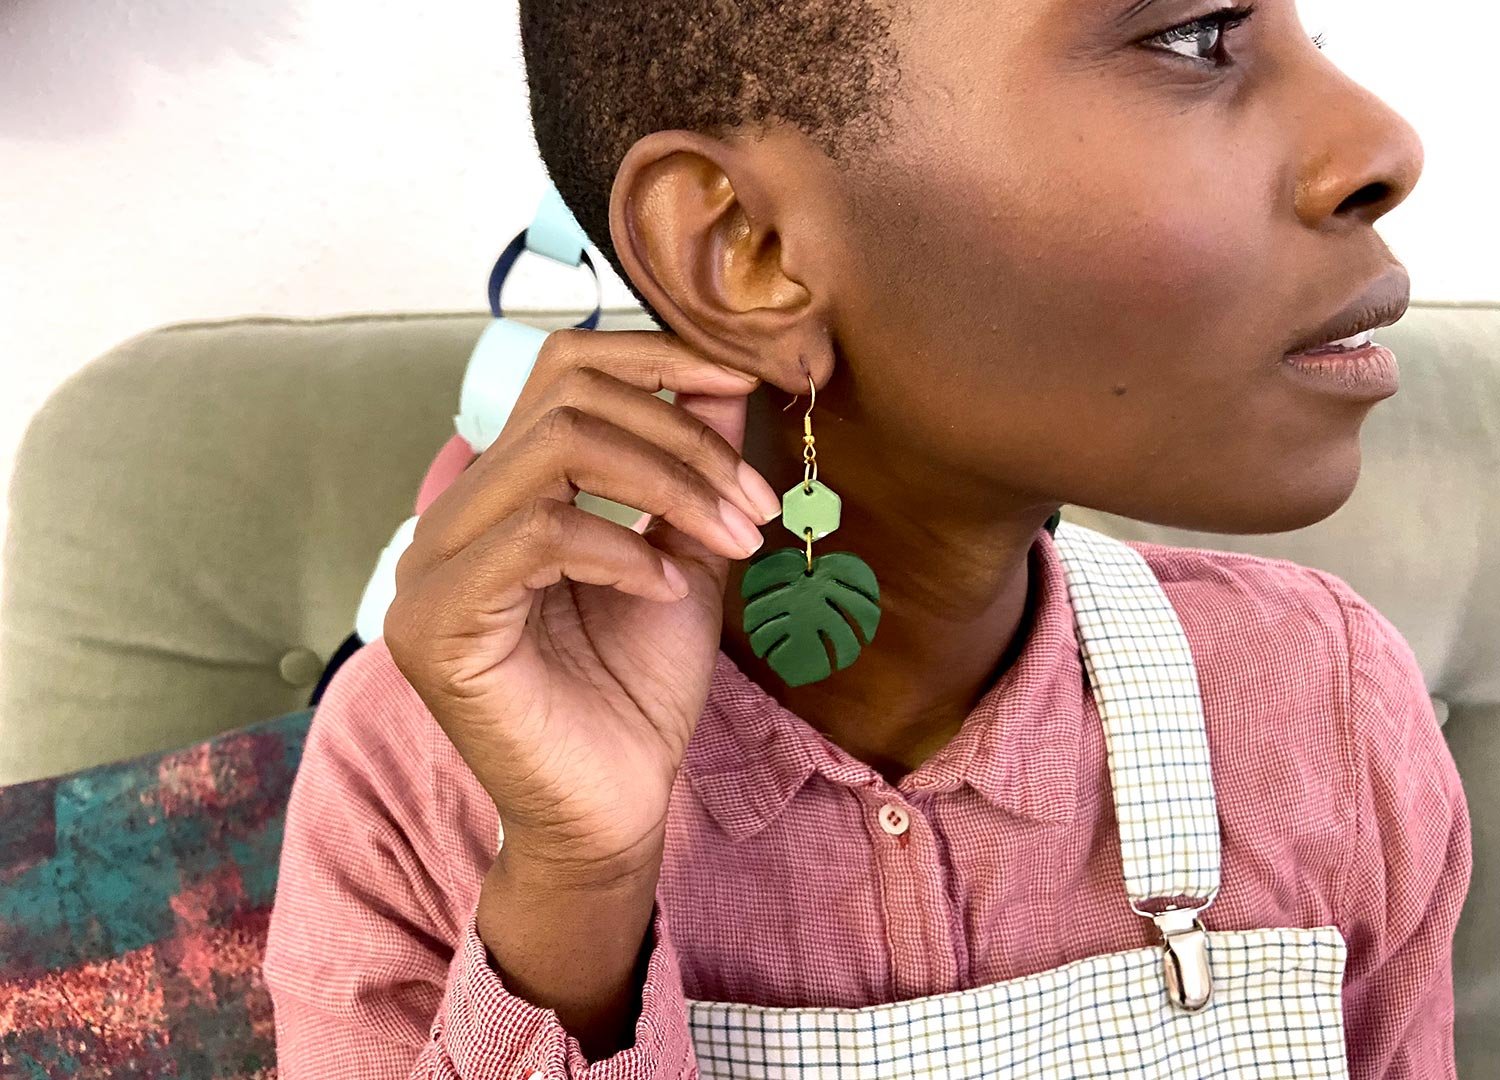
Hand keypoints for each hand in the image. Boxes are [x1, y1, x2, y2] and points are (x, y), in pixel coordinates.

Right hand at [383, 328, 779, 882]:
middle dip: (682, 437)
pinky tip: (664, 589)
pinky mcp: (436, 622)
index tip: (740, 380)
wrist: (614, 808)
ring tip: (732, 540)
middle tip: (753, 502)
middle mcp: (454, 518)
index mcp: (505, 494)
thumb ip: (690, 465)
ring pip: (554, 450)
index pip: (560, 370)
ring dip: (670, 484)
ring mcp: (432, 567)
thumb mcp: (682, 552)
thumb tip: (724, 377)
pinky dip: (622, 548)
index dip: (653, 356)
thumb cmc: (638, 689)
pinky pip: (539, 533)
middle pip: (565, 399)